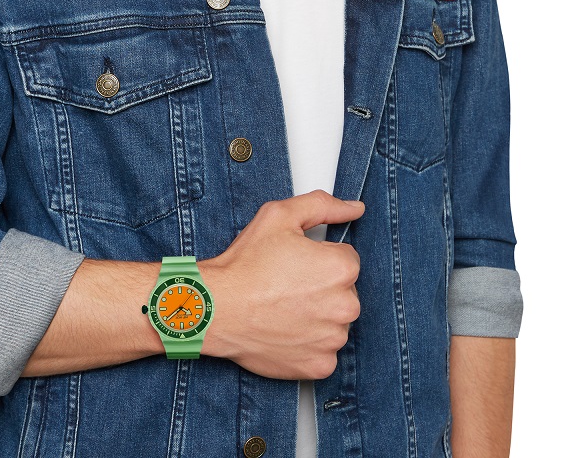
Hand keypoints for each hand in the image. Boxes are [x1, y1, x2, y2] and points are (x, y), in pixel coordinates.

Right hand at [199, 190, 363, 379]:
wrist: (217, 307)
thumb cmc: (246, 264)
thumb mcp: (279, 216)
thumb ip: (322, 205)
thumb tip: (354, 208)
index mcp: (341, 267)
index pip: (346, 259)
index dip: (319, 257)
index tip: (295, 263)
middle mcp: (346, 306)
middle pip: (344, 291)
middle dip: (321, 287)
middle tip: (286, 284)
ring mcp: (333, 339)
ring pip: (335, 321)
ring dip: (316, 315)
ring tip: (282, 307)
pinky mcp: (320, 365)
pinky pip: (325, 351)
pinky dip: (308, 343)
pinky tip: (284, 330)